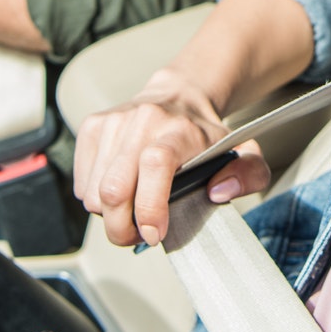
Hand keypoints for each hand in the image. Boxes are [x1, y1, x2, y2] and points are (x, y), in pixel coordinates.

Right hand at [72, 70, 269, 247]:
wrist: (179, 97)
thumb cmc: (205, 135)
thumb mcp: (244, 152)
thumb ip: (249, 174)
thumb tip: (219, 191)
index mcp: (179, 129)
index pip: (155, 165)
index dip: (149, 207)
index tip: (155, 233)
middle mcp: (142, 120)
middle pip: (113, 189)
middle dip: (123, 228)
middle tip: (140, 234)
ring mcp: (113, 122)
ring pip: (93, 193)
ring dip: (110, 216)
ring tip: (132, 211)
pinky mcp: (92, 127)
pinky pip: (81, 184)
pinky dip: (96, 199)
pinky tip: (120, 190)